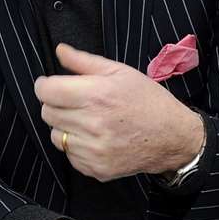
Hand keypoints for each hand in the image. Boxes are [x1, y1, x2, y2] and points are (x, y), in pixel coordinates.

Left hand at [34, 43, 203, 182]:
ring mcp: (94, 150)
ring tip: (86, 120)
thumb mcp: (119, 71)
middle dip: (55, 104)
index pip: (46, 91)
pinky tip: (94, 137)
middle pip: (47, 113)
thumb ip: (84, 61)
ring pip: (55, 136)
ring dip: (64, 127)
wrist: (173, 136)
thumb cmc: (148, 100)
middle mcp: (92, 124)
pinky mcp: (96, 168)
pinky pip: (69, 155)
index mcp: (96, 95)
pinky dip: (76, 146)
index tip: (52, 85)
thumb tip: (60, 51)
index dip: (45, 85)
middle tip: (74, 102)